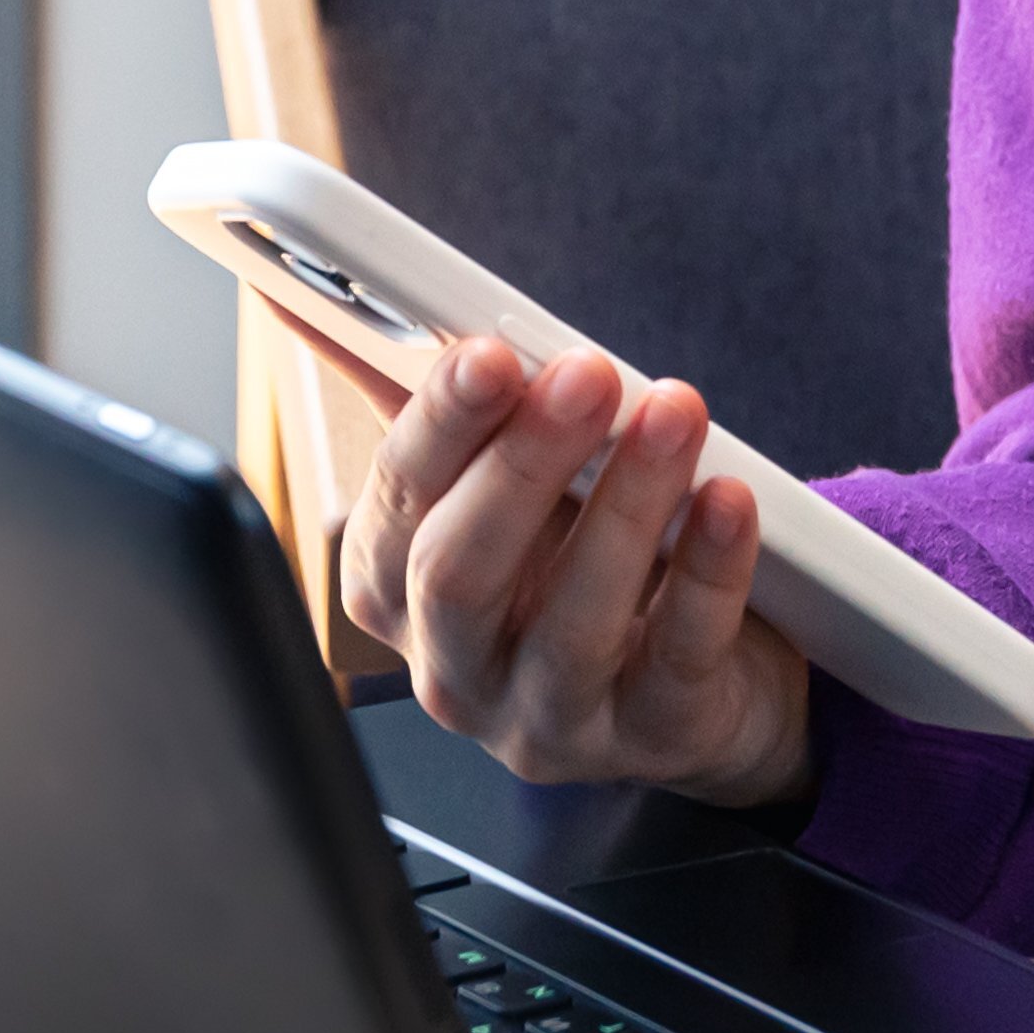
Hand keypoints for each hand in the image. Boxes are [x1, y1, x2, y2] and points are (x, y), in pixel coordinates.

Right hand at [334, 331, 813, 805]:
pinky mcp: (653, 740)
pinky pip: (681, 656)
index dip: (438, 426)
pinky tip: (731, 503)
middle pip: (460, 572)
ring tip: (676, 413)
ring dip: (627, 505)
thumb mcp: (495, 484)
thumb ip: (420, 402)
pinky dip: (708, 574)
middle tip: (588, 372)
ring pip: (574, 622)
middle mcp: (455, 667)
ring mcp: (550, 719)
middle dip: (524, 461)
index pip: (393, 503)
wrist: (699, 687)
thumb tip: (302, 292)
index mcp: (397, 588)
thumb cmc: (578, 563)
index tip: (487, 353)